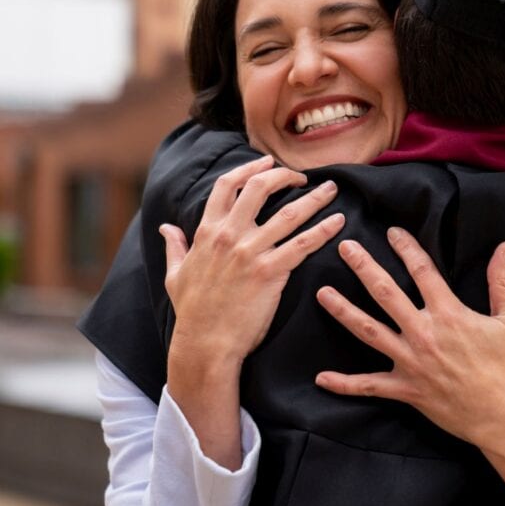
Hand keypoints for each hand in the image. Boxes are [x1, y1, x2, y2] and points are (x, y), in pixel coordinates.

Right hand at [163, 155, 345, 366]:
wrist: (205, 344)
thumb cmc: (192, 312)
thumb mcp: (175, 275)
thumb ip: (175, 246)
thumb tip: (165, 228)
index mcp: (207, 232)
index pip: (227, 186)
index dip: (249, 168)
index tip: (267, 161)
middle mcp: (229, 235)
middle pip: (260, 188)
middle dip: (284, 175)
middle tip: (303, 176)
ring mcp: (251, 252)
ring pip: (289, 213)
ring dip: (314, 198)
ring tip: (332, 190)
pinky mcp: (271, 272)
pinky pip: (303, 244)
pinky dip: (324, 230)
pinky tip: (339, 222)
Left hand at [316, 228, 504, 505]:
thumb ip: (503, 281)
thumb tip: (504, 247)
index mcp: (449, 314)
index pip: (423, 270)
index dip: (407, 247)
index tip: (392, 232)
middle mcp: (424, 334)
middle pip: (386, 293)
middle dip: (364, 267)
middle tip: (345, 248)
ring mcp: (411, 362)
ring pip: (369, 332)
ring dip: (344, 312)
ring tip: (322, 294)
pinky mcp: (407, 390)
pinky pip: (370, 386)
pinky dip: (344, 384)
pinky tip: (322, 378)